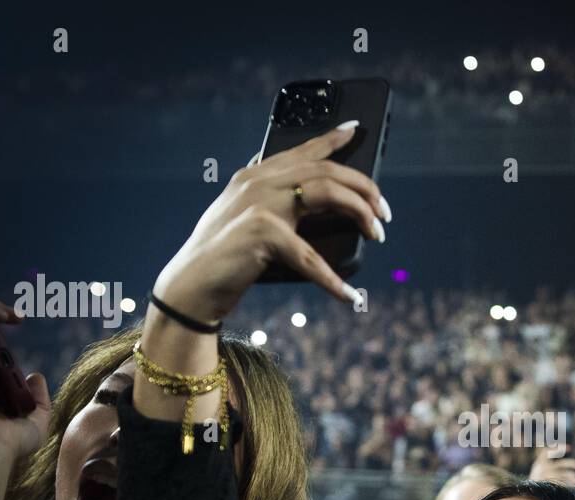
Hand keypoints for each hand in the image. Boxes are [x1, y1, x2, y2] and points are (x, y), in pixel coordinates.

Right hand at [154, 124, 387, 321]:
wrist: (190, 286)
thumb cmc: (224, 259)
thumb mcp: (248, 222)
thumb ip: (275, 206)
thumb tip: (323, 209)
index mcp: (255, 176)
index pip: (301, 151)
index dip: (332, 139)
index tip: (356, 129)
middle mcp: (258, 182)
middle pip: (326, 171)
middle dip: (364, 189)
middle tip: (385, 213)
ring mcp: (260, 205)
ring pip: (328, 194)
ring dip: (361, 214)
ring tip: (378, 235)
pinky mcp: (262, 233)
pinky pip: (310, 256)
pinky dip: (333, 279)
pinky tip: (349, 295)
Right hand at [529, 445, 574, 487]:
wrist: (527, 496)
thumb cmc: (533, 484)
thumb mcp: (537, 473)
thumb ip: (547, 467)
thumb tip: (564, 464)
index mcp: (539, 464)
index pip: (548, 451)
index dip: (558, 448)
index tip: (570, 447)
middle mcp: (544, 469)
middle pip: (563, 464)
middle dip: (573, 464)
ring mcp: (548, 476)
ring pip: (565, 475)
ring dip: (573, 478)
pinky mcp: (551, 484)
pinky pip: (563, 484)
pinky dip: (568, 485)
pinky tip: (572, 487)